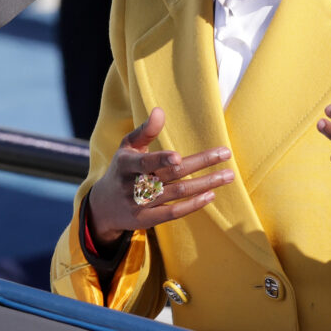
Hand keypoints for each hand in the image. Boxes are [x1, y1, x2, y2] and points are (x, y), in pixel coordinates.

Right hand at [87, 107, 233, 248]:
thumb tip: (159, 110)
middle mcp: (133, 185)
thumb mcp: (127, 147)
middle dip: (201, 164)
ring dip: (205, 184)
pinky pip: (173, 214)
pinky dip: (192, 205)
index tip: (178, 157)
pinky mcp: (147, 220)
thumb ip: (145, 131)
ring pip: (177, 194)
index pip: (145, 162)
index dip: (160, 160)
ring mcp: (140, 204)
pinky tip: (211, 195)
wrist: (103, 206)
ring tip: (227, 175)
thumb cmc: (121, 169)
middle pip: (172, 175)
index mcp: (127, 164)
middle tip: (226, 154)